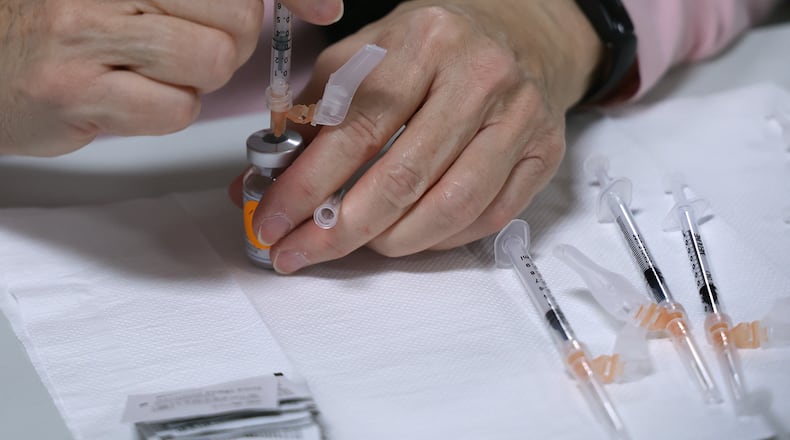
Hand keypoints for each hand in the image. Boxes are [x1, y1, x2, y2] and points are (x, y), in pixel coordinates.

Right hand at [0, 0, 342, 155]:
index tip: (323, 7)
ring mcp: (84, 32)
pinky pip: (174, 109)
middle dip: (234, 40)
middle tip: (191, 44)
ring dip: (198, 78)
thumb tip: (316, 3)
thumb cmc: (69, 23)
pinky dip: (169, 110)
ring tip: (155, 68)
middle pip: (237, 15)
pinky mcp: (75, 90)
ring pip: (211, 61)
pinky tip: (130, 96)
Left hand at [252, 0, 602, 272]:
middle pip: (403, 177)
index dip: (308, 184)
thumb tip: (266, 177)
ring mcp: (519, 118)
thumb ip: (318, 108)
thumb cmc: (437, 48)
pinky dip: (440, 239)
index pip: (357, 127)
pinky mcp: (545, 153)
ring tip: (358, 246)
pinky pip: (487, 217)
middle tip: (303, 252)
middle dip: (342, 229)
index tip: (273, 221)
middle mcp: (479, 77)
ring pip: (450, 206)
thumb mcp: (371, 51)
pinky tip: (410, 235)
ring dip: (392, 241)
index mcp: (425, 42)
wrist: (524, 33)